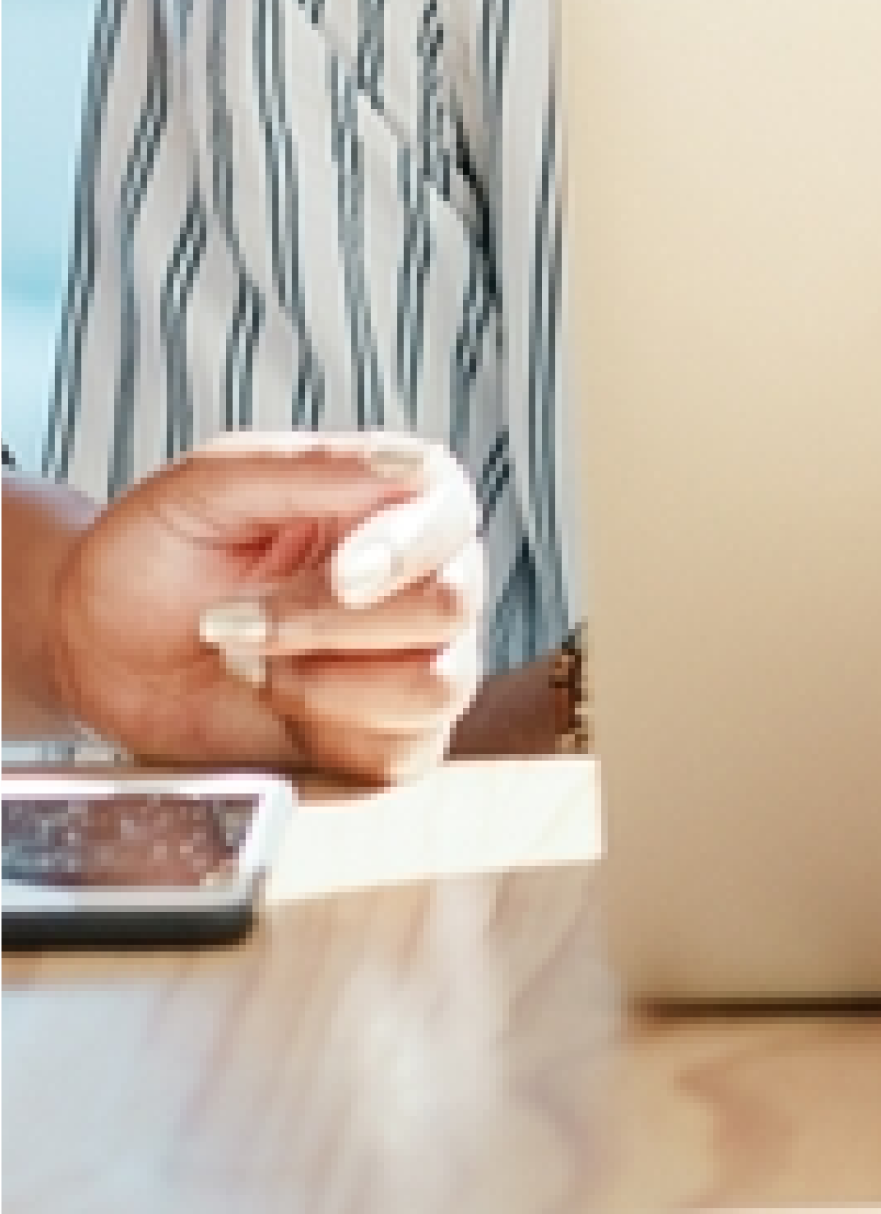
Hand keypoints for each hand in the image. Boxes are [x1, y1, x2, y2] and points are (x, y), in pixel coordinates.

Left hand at [27, 434, 483, 784]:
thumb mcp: (205, 488)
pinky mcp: (392, 737)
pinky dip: (334, 734)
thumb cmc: (151, 558)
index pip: (448, 507)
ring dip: (327, 685)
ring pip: (438, 683)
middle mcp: (419, 573)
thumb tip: (409, 463)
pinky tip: (279, 706)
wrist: (98, 654)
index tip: (342, 576)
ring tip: (248, 666)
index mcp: (386, 497)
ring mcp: (414, 659)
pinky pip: (410, 750)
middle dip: (329, 623)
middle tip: (233, 624)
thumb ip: (308, 466)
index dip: (404, 546)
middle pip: (449, 601)